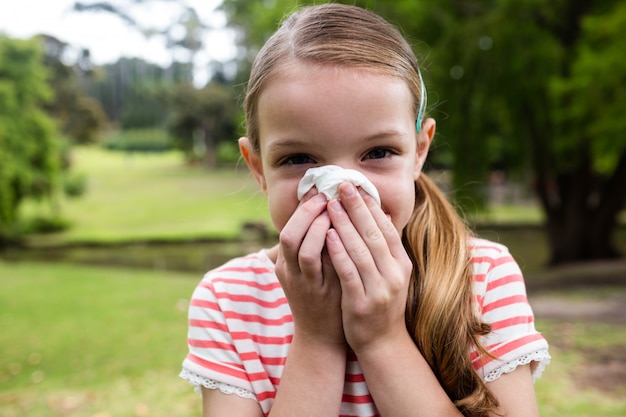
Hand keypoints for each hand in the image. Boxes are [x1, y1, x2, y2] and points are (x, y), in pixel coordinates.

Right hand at [275, 191, 345, 347]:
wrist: (321, 336)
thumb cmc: (321, 295)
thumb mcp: (312, 268)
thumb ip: (316, 243)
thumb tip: (332, 211)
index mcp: (284, 262)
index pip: (288, 227)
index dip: (303, 207)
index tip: (320, 190)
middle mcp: (288, 271)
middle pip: (289, 234)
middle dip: (307, 212)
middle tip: (326, 195)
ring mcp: (301, 283)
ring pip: (300, 248)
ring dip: (316, 225)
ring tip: (334, 209)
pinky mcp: (317, 293)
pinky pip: (318, 265)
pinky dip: (328, 246)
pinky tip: (341, 233)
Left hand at [325, 182, 412, 353]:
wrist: (382, 343)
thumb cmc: (381, 302)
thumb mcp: (390, 273)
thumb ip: (385, 247)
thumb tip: (379, 214)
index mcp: (402, 264)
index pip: (386, 227)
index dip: (371, 205)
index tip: (357, 185)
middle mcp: (395, 274)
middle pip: (374, 233)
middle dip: (357, 207)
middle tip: (342, 184)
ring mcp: (380, 289)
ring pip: (360, 249)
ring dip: (345, 224)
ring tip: (332, 204)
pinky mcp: (362, 302)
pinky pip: (349, 271)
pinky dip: (339, 251)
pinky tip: (328, 235)